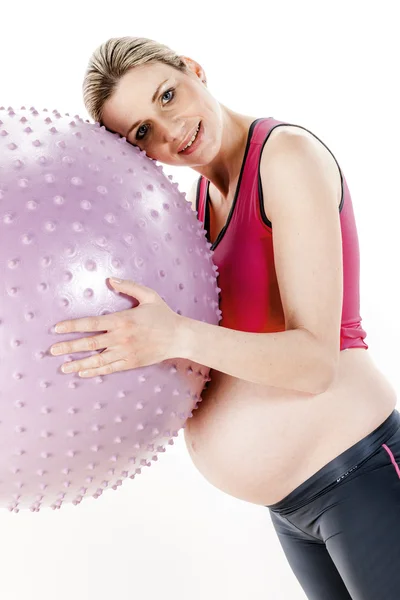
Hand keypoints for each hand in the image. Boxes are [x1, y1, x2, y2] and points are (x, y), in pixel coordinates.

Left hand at [49, 278, 185, 377]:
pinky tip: (82, 372)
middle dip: (69, 347)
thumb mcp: (148, 295)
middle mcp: (121, 338)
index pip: (92, 323)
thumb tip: (110, 280)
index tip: (57, 329)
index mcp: (122, 320)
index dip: (73, 326)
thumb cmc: (163, 315)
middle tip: (52, 351)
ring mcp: (126, 352)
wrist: (179, 337)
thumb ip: (128, 286)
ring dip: (78, 364)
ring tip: (63, 368)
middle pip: (89, 344)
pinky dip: (94, 371)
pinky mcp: (131, 363)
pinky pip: (109, 368)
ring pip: (97, 360)